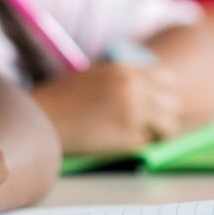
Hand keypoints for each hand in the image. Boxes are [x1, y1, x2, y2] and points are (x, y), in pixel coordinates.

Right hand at [31, 62, 181, 153]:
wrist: (40, 117)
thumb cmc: (62, 98)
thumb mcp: (94, 76)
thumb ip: (122, 80)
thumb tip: (148, 93)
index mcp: (126, 70)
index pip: (167, 79)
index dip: (162, 94)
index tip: (154, 104)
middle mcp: (135, 88)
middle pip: (173, 104)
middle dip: (164, 115)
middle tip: (148, 125)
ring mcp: (134, 113)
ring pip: (169, 126)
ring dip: (157, 133)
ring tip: (137, 136)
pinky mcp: (128, 137)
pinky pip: (148, 143)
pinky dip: (138, 145)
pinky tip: (117, 142)